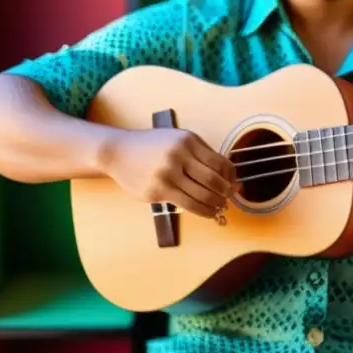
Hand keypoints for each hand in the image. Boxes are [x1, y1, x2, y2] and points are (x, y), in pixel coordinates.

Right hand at [102, 128, 236, 218]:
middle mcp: (178, 156)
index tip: (234, 183)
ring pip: (202, 196)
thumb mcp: (179, 140)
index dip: (231, 176)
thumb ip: (203, 154)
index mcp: (188, 142)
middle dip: (226, 192)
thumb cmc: (153, 146)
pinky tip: (208, 212)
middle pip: (214, 180)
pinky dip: (203, 211)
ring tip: (220, 206)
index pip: (220, 163)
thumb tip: (230, 176)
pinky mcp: (157, 191)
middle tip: (228, 197)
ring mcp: (167, 175)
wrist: (119, 152)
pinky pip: (188, 205)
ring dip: (216, 204)